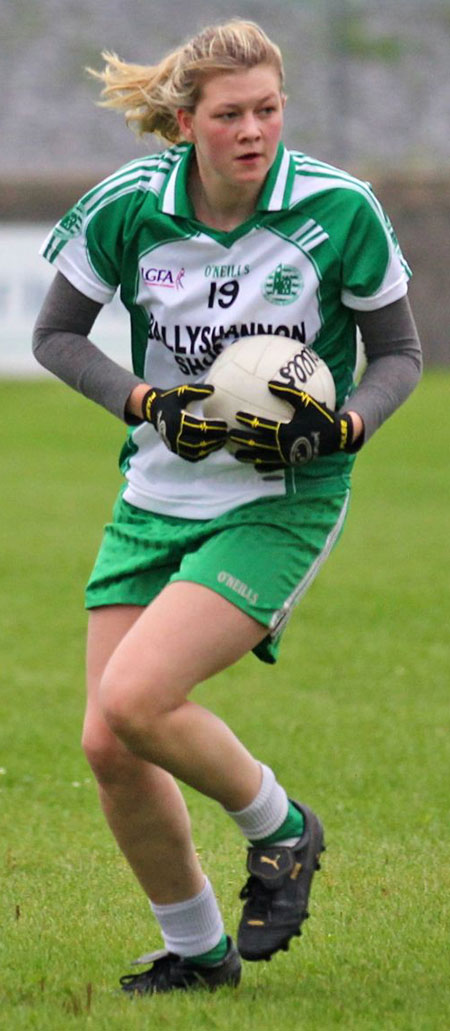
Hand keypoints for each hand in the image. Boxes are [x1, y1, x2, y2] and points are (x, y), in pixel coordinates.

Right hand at [142, 384, 227, 461]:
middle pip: (198, 442)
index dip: (214, 427)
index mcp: (176, 420)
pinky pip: (191, 456)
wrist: (155, 410)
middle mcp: (173, 435)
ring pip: (196, 452)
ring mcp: (173, 444)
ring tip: (222, 441)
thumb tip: (213, 389)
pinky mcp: (175, 450)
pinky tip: (212, 447)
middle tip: (226, 434)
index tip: (225, 424)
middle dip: (215, 439)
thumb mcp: (182, 391)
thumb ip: (197, 390)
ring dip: (210, 448)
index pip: (198, 427)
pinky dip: (203, 454)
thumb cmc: (171, 399)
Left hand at [229, 381, 358, 471]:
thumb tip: (269, 383)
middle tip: (227, 436)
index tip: (236, 416)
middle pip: (257, 444)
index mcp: (286, 431)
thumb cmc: (321, 416)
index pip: (262, 426)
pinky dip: (264, 467)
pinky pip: (275, 467)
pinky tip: (255, 466)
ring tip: (236, 455)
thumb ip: (287, 392)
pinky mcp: (292, 463)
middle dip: (241, 440)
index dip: (248, 421)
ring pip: (263, 458)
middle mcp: (284, 446)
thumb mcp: (306, 401)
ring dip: (248, 456)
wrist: (337, 437)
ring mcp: (287, 456)